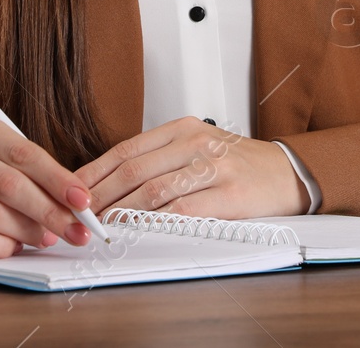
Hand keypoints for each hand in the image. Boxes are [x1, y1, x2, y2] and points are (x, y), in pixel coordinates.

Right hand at [0, 110, 96, 257]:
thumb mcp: (3, 159)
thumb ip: (35, 176)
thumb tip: (75, 207)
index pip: (23, 153)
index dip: (57, 179)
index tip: (83, 201)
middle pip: (8, 185)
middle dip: (48, 211)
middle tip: (74, 231)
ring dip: (26, 232)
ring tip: (45, 238)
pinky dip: (0, 246)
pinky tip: (14, 246)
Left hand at [74, 117, 310, 219]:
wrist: (287, 172)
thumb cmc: (236, 164)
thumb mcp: (195, 147)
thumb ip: (159, 159)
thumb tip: (108, 182)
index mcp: (182, 128)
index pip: (127, 149)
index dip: (96, 171)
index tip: (73, 189)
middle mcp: (196, 142)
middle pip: (135, 170)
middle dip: (102, 195)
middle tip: (80, 214)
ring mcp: (213, 166)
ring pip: (154, 190)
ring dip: (123, 211)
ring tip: (103, 226)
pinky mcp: (229, 194)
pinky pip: (184, 210)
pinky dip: (156, 222)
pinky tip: (139, 230)